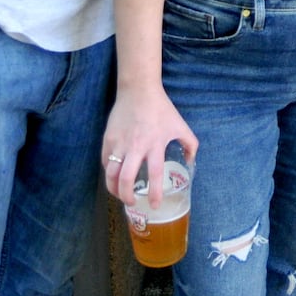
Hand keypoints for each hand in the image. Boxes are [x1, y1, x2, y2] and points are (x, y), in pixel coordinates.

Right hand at [102, 83, 198, 208]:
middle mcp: (136, 147)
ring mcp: (119, 143)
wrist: (138, 91)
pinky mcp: (108, 139)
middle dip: (127, 196)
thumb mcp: (180, 125)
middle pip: (126, 179)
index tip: (154, 204)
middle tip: (132, 202)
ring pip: (110, 173)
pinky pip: (105, 162)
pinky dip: (108, 173)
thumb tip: (190, 161)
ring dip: (114, 188)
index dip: (154, 193)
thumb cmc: (161, 109)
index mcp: (155, 144)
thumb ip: (190, 144)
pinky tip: (115, 177)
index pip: (154, 174)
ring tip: (121, 194)